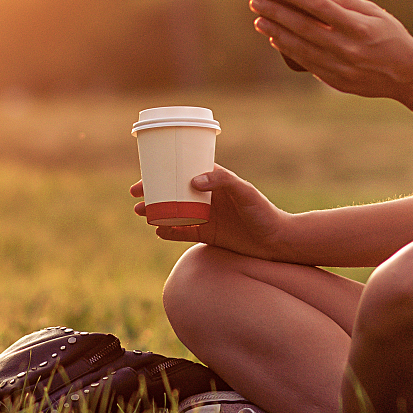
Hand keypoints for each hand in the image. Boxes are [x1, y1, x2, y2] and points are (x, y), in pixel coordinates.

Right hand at [129, 163, 293, 258]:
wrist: (276, 242)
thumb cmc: (263, 212)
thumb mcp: (244, 192)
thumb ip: (222, 181)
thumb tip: (193, 181)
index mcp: (214, 181)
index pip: (183, 171)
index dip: (162, 171)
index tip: (144, 176)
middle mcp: (207, 197)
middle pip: (173, 191)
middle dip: (152, 193)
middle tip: (135, 198)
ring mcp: (206, 216)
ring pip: (174, 212)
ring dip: (156, 212)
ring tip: (141, 213)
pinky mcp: (208, 235)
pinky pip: (183, 232)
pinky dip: (169, 232)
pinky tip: (157, 232)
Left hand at [249, 0, 412, 101]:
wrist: (409, 75)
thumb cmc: (392, 37)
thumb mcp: (375, 13)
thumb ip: (344, 1)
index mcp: (358, 27)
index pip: (318, 6)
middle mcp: (347, 48)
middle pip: (303, 27)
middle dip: (276, 13)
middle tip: (255, 1)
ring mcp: (341, 68)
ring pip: (300, 48)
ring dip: (276, 33)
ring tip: (260, 20)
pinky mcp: (336, 81)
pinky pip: (306, 63)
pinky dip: (289, 50)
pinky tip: (276, 39)